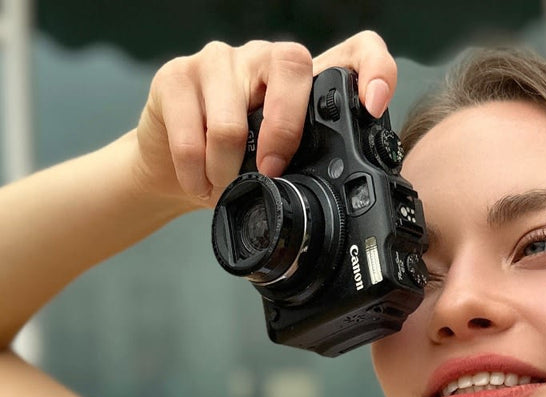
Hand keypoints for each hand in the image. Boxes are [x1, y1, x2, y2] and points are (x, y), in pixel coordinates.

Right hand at [131, 31, 397, 209]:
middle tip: (269, 175)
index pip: (355, 51)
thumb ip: (312, 162)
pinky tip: (199, 182)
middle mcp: (265, 58)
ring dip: (227, 173)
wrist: (172, 164)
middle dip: (282, 136)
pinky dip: (196, 175)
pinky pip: (191, 137)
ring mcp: (220, 60)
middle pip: (291, 67)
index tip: (373, 105)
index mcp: (302, 80)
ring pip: (232, 122)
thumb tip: (343, 195)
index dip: (373, 69)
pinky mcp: (177, 75)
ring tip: (224, 188)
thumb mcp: (284, 164)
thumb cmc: (236, 162)